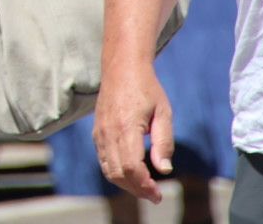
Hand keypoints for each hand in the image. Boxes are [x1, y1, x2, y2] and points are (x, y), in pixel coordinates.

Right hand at [92, 59, 173, 203]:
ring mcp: (100, 132)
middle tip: (154, 195)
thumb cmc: (147, 89)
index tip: (158, 194)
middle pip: (118, 173)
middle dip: (136, 189)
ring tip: (145, 187)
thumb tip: (164, 170)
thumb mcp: (163, 113)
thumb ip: (164, 142)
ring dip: (126, 184)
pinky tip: (131, 174)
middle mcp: (109, 132)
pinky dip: (116, 173)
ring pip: (108, 170)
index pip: (131, 167)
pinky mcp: (97, 133)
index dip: (144, 185)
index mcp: (126, 126)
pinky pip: (104, 160)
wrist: (122, 68)